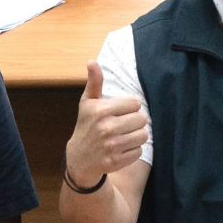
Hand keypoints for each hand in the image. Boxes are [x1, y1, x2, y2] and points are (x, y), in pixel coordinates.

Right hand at [66, 61, 147, 185]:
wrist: (79, 159)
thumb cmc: (86, 125)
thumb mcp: (87, 103)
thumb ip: (94, 82)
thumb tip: (92, 61)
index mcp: (100, 110)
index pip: (135, 103)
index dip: (129, 107)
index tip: (119, 112)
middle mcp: (106, 128)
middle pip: (142, 119)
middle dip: (134, 121)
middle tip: (123, 125)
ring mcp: (111, 146)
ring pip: (143, 135)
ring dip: (136, 135)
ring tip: (124, 136)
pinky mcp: (116, 161)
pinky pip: (139, 151)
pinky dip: (133, 150)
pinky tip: (121, 148)